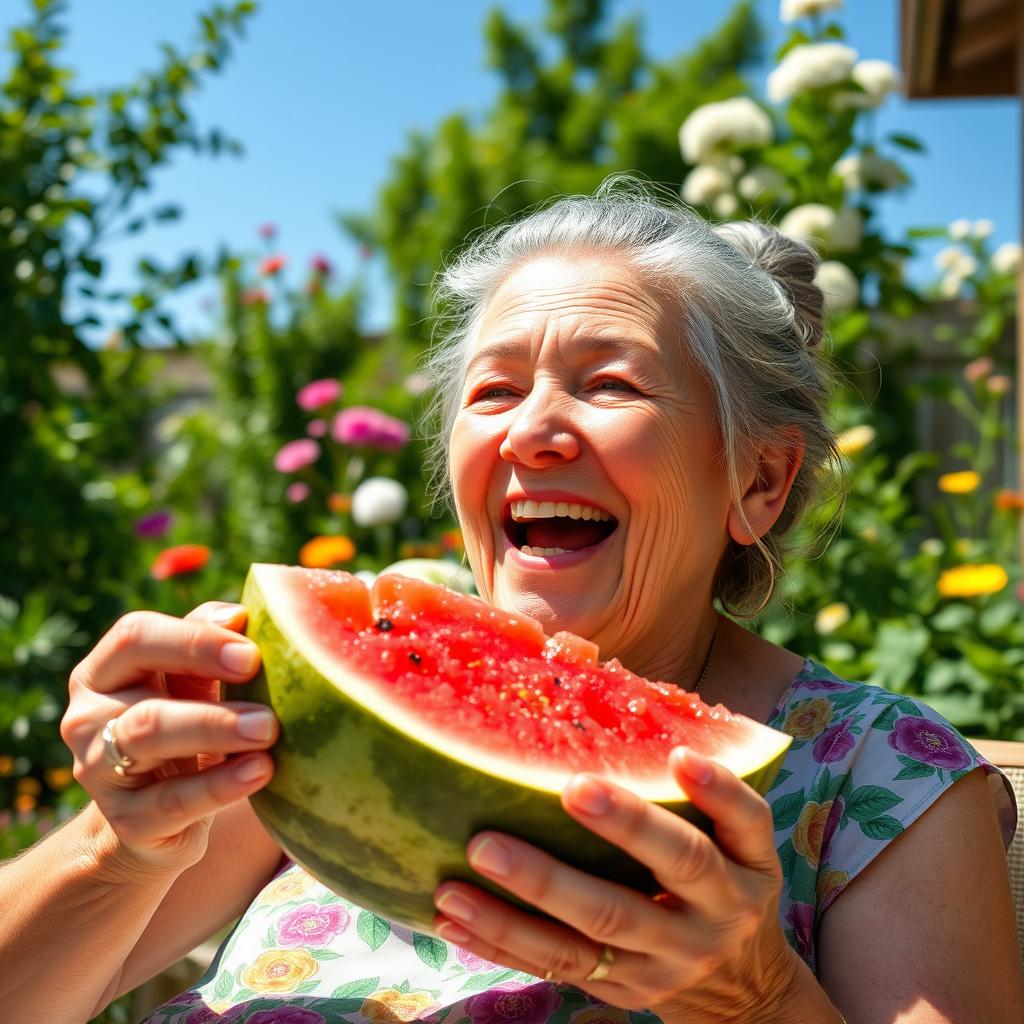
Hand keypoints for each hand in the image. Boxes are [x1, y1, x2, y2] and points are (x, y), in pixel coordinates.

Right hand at [60, 603, 278, 877]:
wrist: (157, 814)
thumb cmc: (184, 720)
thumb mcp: (190, 678)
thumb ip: (207, 637)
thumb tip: (238, 613)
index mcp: (105, 669)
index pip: (135, 637)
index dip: (195, 640)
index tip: (252, 652)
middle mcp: (90, 716)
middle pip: (143, 699)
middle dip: (209, 699)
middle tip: (268, 703)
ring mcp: (101, 771)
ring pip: (150, 742)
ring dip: (215, 732)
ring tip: (268, 732)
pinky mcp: (128, 820)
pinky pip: (173, 801)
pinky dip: (221, 785)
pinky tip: (260, 771)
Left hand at [432, 749, 800, 1023]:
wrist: (740, 988)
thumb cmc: (720, 880)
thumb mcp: (735, 844)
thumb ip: (695, 795)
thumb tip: (609, 703)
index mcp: (746, 867)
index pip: (746, 822)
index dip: (719, 790)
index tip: (681, 755)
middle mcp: (716, 914)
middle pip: (671, 869)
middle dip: (619, 828)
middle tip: (566, 790)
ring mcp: (666, 960)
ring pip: (598, 930)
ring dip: (528, 899)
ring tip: (469, 866)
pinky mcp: (623, 988)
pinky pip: (559, 965)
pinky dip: (502, 941)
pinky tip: (453, 915)